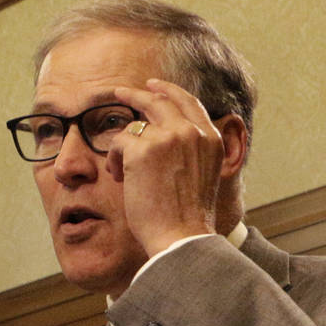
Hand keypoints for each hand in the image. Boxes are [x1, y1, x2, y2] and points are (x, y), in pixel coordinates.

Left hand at [107, 79, 227, 256]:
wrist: (182, 238)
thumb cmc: (188, 218)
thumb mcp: (202, 176)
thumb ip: (191, 151)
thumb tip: (166, 134)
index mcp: (211, 138)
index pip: (188, 102)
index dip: (168, 91)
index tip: (153, 86)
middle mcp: (192, 132)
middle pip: (160, 100)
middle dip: (138, 93)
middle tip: (121, 92)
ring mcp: (168, 137)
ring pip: (135, 124)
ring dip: (123, 147)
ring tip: (120, 170)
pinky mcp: (143, 149)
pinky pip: (119, 142)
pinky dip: (114, 160)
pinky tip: (118, 178)